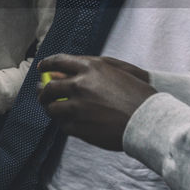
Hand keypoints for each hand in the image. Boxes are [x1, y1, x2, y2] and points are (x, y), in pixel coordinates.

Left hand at [37, 54, 157, 151]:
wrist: (148, 119)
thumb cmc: (137, 94)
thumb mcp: (117, 71)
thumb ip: (92, 68)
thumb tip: (68, 72)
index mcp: (90, 68)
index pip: (59, 61)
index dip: (47, 64)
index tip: (41, 68)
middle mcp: (80, 85)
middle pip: (50, 88)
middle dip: (43, 92)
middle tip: (43, 95)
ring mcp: (77, 108)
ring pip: (53, 109)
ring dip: (51, 110)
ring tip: (54, 111)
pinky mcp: (79, 127)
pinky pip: (63, 126)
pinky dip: (64, 124)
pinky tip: (69, 124)